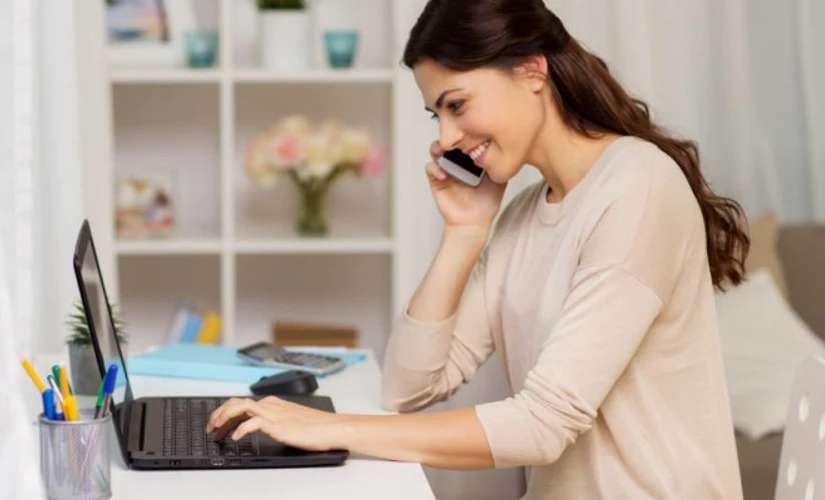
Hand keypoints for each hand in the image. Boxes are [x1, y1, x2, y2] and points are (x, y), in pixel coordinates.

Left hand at [206, 396, 346, 451]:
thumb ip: (275, 420)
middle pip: (236, 402)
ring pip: (240, 407)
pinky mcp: (277, 424)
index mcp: (273, 403)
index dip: (225, 413)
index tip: (217, 425)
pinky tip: (236, 439)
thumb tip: (261, 427)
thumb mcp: (290, 420)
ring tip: (216, 430)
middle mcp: (270, 405)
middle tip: (210, 428)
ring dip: (224, 417)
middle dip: (219, 413)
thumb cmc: (315, 426)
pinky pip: (252, 423)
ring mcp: (273, 413)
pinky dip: (240, 430)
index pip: (242, 403)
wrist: (331, 427)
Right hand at [426, 141, 506, 230]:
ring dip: (437, 148)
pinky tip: (444, 174)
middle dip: (449, 137)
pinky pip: (430, 168)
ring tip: (443, 151)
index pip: (465, 139)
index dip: (464, 133)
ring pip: (436, 150)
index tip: (469, 130)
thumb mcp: (499, 180)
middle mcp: (457, 161)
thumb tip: (510, 149)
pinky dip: (435, 168)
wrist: (475, 221)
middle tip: (454, 138)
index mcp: (470, 158)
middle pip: (449, 141)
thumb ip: (501, 165)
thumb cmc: (486, 202)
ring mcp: (445, 169)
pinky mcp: (436, 180)